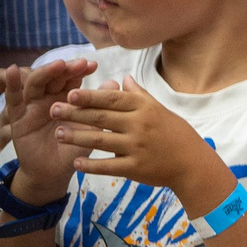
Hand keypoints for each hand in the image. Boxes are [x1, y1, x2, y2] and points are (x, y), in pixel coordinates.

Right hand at [1, 57, 93, 203]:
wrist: (57, 172)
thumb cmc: (76, 147)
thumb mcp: (92, 127)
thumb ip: (100, 106)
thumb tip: (115, 82)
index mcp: (66, 98)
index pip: (71, 79)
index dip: (80, 71)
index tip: (93, 65)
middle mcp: (47, 98)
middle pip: (53, 77)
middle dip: (66, 69)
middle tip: (79, 63)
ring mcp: (31, 105)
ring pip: (35, 83)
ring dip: (46, 72)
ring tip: (58, 65)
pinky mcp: (17, 116)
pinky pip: (13, 98)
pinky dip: (12, 84)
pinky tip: (15, 71)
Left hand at [51, 78, 225, 201]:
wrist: (193, 164)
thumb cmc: (177, 135)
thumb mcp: (160, 110)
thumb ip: (139, 95)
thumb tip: (124, 78)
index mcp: (144, 109)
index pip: (112, 99)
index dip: (90, 96)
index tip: (70, 94)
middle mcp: (139, 126)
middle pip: (101, 118)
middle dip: (74, 114)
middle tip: (52, 110)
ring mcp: (137, 147)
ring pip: (100, 141)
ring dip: (76, 137)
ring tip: (58, 134)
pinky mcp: (136, 168)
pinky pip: (109, 166)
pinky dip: (92, 166)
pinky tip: (77, 164)